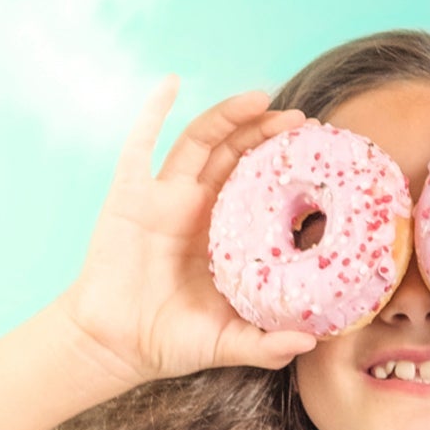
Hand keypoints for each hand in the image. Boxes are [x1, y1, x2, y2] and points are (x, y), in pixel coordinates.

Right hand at [59, 78, 319, 386]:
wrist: (114, 346)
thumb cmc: (169, 343)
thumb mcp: (226, 344)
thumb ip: (266, 345)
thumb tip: (312, 342)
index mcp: (221, 236)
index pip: (258, 187)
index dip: (283, 168)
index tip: (316, 154)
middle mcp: (196, 208)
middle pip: (235, 154)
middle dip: (265, 133)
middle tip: (300, 120)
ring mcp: (162, 197)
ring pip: (200, 142)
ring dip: (228, 115)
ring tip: (261, 97)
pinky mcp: (130, 194)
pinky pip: (140, 144)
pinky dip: (153, 111)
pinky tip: (171, 83)